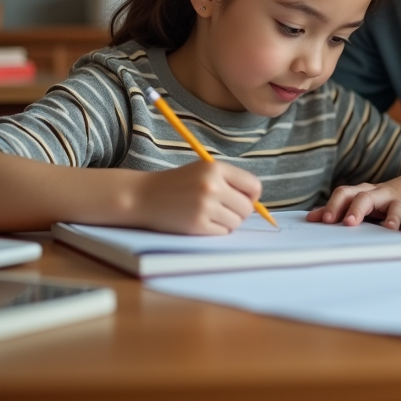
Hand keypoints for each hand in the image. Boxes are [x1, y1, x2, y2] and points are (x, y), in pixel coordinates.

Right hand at [133, 160, 262, 234]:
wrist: (144, 196)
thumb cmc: (178, 184)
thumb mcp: (204, 171)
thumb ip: (231, 181)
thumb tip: (257, 202)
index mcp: (216, 169)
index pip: (254, 187)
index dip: (251, 196)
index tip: (242, 199)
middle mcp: (213, 186)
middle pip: (247, 208)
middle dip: (239, 211)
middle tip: (222, 209)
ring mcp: (205, 206)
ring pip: (236, 222)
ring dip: (227, 222)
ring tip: (209, 214)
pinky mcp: (197, 225)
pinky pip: (222, 232)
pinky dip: (215, 230)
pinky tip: (201, 221)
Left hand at [306, 174, 400, 229]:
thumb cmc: (377, 200)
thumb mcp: (356, 201)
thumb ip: (336, 210)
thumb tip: (311, 217)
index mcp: (360, 192)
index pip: (343, 194)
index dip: (333, 206)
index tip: (323, 220)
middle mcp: (377, 193)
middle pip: (364, 197)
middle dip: (356, 209)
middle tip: (349, 223)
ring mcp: (396, 200)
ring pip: (394, 206)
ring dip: (392, 217)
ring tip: (389, 228)